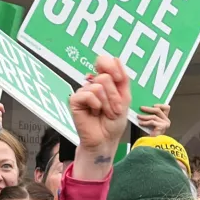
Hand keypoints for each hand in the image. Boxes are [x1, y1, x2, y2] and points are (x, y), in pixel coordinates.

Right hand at [70, 56, 130, 180]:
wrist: (105, 140)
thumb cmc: (113, 123)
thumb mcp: (125, 99)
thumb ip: (122, 79)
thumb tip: (116, 58)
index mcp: (104, 82)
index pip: (103, 61)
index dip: (112, 67)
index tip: (119, 79)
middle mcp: (92, 84)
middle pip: (105, 77)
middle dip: (114, 96)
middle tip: (113, 109)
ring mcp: (83, 92)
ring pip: (98, 86)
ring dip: (107, 104)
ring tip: (104, 114)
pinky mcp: (75, 100)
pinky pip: (88, 94)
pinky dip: (96, 105)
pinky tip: (93, 113)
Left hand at [138, 104, 170, 135]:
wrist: (152, 145)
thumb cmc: (151, 136)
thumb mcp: (152, 124)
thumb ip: (151, 117)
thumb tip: (144, 109)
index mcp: (165, 119)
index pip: (166, 108)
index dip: (160, 105)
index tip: (152, 105)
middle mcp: (167, 121)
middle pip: (158, 110)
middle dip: (148, 109)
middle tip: (141, 108)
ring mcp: (165, 124)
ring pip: (154, 116)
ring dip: (145, 116)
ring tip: (138, 117)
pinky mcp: (162, 127)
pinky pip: (152, 122)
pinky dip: (145, 122)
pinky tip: (140, 123)